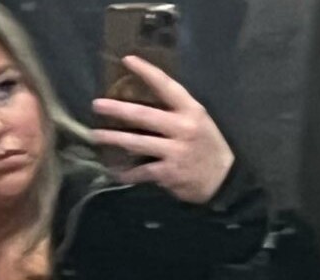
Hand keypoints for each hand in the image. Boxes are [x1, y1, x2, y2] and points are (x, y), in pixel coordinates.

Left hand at [91, 55, 234, 204]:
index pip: (167, 86)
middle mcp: (182, 129)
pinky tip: (115, 171)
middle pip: (144, 116)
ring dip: (114, 139)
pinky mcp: (169, 173)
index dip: (147, 72)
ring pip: (137, 143)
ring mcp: (175, 152)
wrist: (223, 179)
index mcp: (191, 111)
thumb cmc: (207, 146)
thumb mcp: (199, 121)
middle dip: (117, 110)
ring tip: (96, 135)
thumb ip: (177, 111)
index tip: (127, 60)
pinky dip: (127, 173)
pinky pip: (142, 172)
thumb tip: (143, 104)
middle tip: (97, 105)